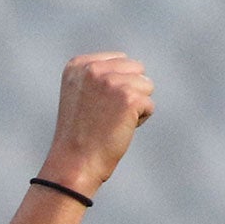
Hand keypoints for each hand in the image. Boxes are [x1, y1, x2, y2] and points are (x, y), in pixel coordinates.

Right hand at [36, 52, 153, 199]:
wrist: (75, 163)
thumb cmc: (80, 136)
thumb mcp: (80, 95)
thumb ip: (100, 76)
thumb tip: (134, 69)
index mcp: (78, 65)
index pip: (120, 60)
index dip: (117, 86)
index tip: (98, 106)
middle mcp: (94, 68)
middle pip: (136, 69)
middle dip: (130, 92)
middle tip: (108, 115)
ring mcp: (111, 81)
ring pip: (146, 86)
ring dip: (136, 106)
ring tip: (113, 122)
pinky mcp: (128, 98)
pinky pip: (149, 105)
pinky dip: (140, 120)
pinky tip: (120, 130)